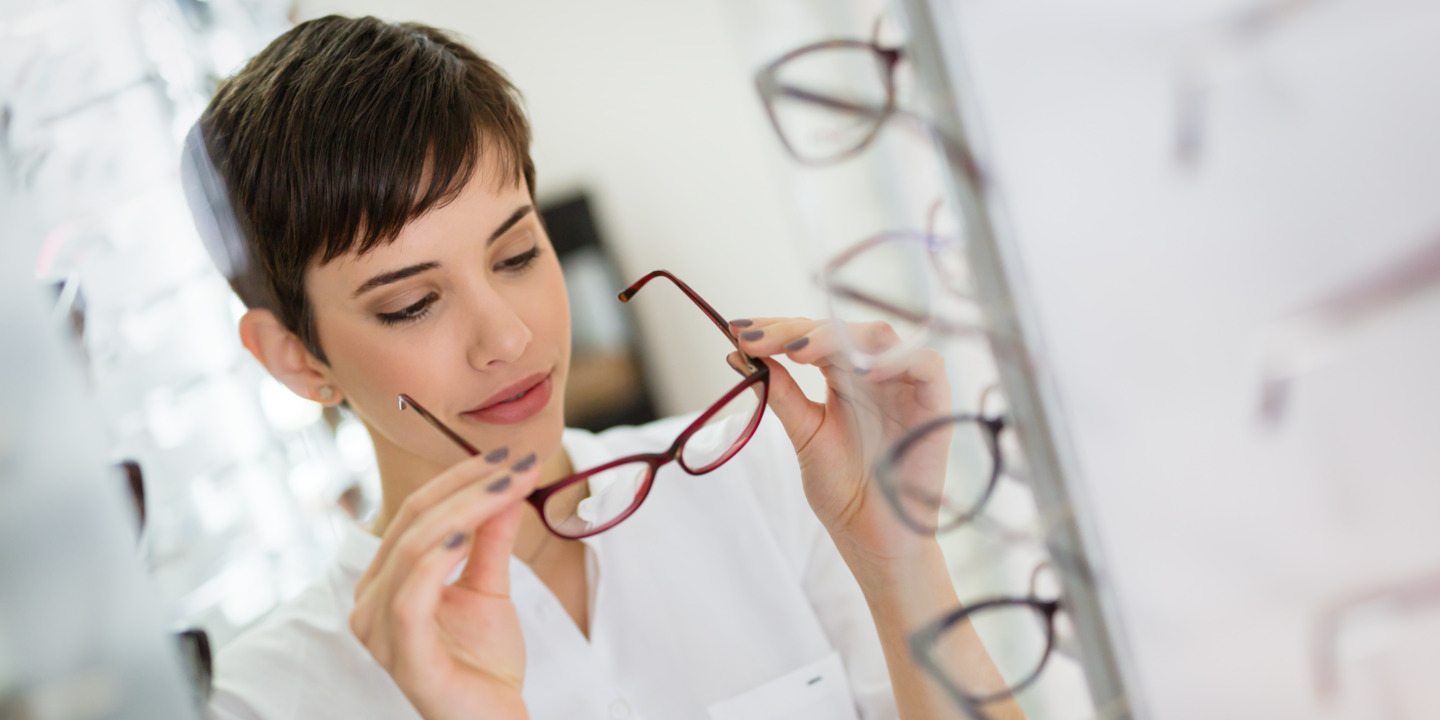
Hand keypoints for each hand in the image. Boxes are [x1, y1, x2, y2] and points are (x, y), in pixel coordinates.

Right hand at [350, 452, 542, 719]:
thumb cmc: (483, 664)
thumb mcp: (490, 588)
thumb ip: (490, 538)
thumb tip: (506, 482)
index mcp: (384, 582)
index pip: (414, 513)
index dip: (459, 477)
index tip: (508, 454)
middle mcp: (369, 604)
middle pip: (412, 523)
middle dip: (467, 485)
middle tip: (517, 463)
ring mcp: (380, 632)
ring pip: (413, 549)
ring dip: (464, 510)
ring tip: (507, 488)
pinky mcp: (402, 657)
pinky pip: (412, 597)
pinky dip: (439, 558)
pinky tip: (470, 535)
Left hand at [729, 317, 951, 568]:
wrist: (872, 538)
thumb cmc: (843, 490)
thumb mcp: (804, 434)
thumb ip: (781, 393)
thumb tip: (737, 355)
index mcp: (844, 377)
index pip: (813, 336)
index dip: (776, 329)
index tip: (738, 333)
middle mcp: (875, 373)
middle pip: (841, 328)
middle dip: (794, 329)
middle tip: (756, 340)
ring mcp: (905, 385)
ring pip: (879, 336)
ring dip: (837, 336)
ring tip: (798, 350)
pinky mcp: (935, 403)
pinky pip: (926, 366)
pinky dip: (895, 361)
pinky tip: (860, 371)